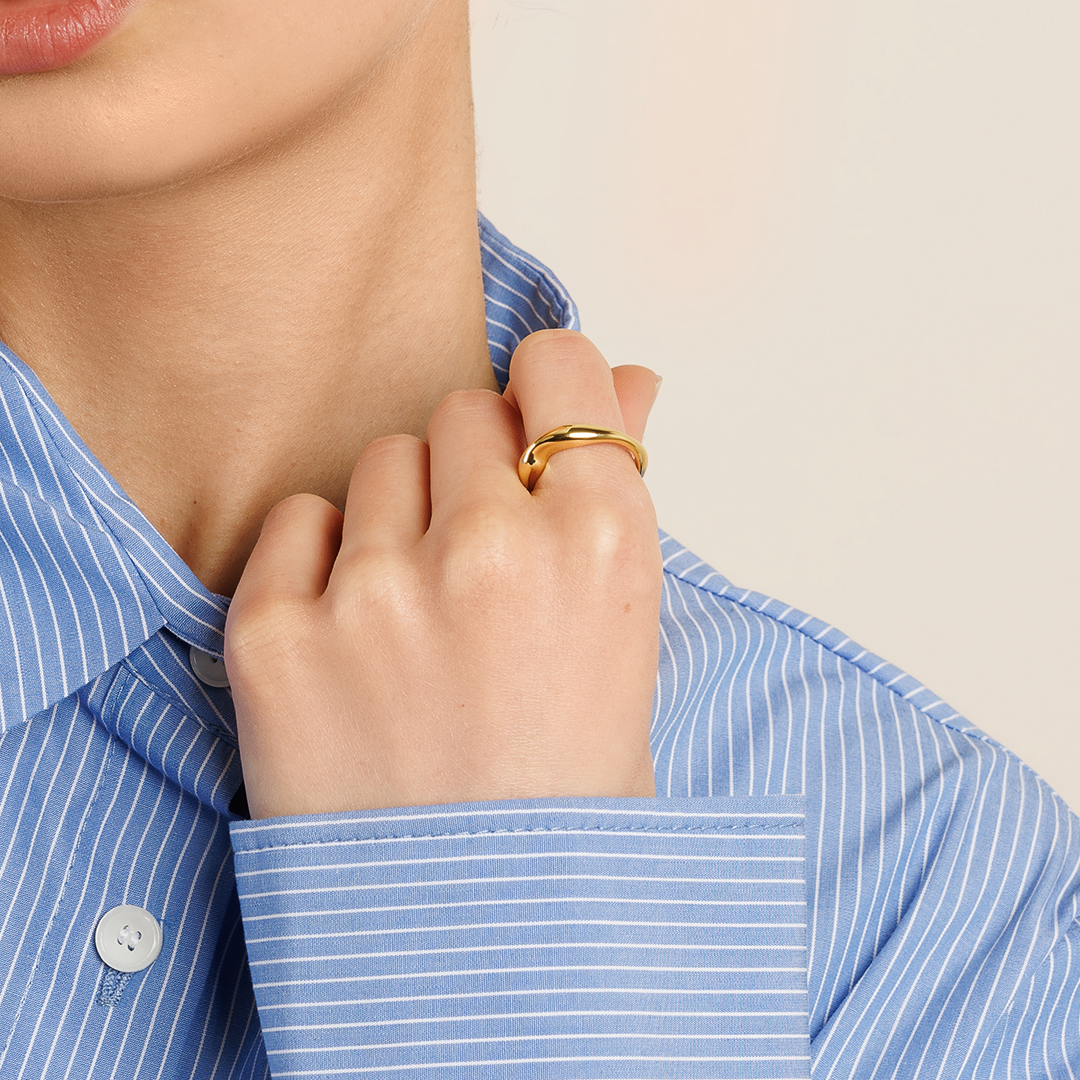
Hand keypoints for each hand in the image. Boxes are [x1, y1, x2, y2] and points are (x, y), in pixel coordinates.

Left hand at [225, 330, 662, 818]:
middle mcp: (494, 552)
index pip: (561, 370)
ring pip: (382, 461)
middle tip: (479, 562)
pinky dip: (322, 562)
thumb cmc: (566, 790)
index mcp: (601, 546)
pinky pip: (297, 520)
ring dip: (401, 517)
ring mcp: (380, 594)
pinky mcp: (279, 636)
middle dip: (472, 470)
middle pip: (462, 415)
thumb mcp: (625, 640)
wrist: (484, 939)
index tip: (531, 419)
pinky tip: (355, 639)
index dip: (546, 387)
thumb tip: (631, 382)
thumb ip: (618, 491)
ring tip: (420, 619)